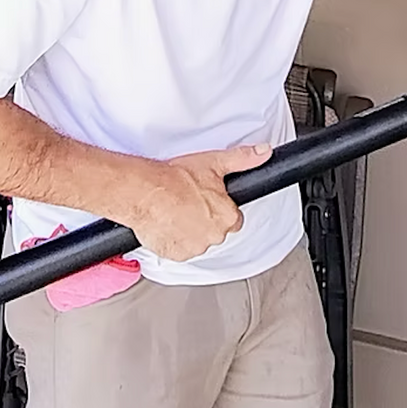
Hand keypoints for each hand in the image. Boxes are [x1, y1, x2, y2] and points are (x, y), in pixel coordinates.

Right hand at [123, 144, 271, 260]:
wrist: (143, 190)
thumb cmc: (174, 178)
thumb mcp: (213, 162)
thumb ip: (242, 159)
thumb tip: (263, 153)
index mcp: (227, 217)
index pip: (233, 219)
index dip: (220, 208)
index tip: (207, 200)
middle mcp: (214, 236)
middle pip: (215, 230)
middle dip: (204, 220)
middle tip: (189, 203)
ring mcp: (193, 247)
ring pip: (197, 241)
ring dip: (189, 230)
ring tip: (175, 212)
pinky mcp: (174, 254)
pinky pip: (178, 249)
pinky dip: (173, 239)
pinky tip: (166, 222)